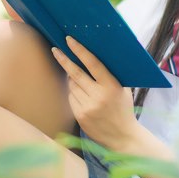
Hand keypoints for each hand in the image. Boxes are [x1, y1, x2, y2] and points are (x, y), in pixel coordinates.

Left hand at [51, 36, 138, 151]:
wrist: (123, 137)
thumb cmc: (123, 109)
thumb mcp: (123, 90)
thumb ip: (110, 76)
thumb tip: (93, 57)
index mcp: (112, 86)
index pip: (93, 63)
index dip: (80, 50)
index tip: (69, 40)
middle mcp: (99, 96)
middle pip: (76, 73)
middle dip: (64, 59)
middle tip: (55, 49)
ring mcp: (88, 107)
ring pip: (72, 86)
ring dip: (73, 81)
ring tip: (82, 84)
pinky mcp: (80, 116)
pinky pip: (71, 98)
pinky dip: (74, 94)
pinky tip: (83, 98)